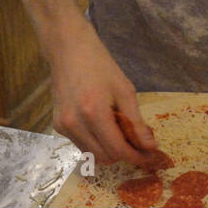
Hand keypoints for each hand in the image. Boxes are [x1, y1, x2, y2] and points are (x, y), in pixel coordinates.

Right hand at [48, 19, 159, 168]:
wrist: (68, 50)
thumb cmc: (100, 65)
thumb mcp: (124, 90)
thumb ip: (136, 122)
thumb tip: (150, 146)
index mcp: (94, 112)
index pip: (118, 149)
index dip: (136, 156)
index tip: (149, 156)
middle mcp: (75, 123)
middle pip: (105, 157)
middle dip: (124, 155)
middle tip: (138, 144)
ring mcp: (63, 126)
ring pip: (92, 155)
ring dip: (109, 151)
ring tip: (121, 133)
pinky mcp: (57, 126)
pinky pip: (81, 145)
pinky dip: (96, 143)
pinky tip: (103, 126)